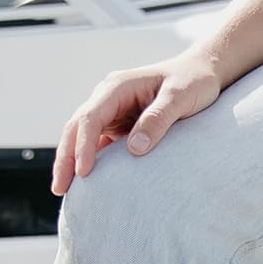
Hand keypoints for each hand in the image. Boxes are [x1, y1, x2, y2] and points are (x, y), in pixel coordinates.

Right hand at [51, 51, 222, 195]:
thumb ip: (158, 119)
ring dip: (72, 161)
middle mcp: (108, 98)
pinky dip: (91, 161)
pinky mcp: (121, 125)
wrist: (202, 72)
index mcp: (117, 87)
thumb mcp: (180, 97)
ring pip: (82, 137)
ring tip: (65, 191)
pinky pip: (100, 144)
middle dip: (66, 158)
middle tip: (60, 189)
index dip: (83, 145)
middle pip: (76, 128)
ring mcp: (113, 112)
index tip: (83, 172)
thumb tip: (135, 149)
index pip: (90, 118)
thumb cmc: (193, 82)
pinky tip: (89, 184)